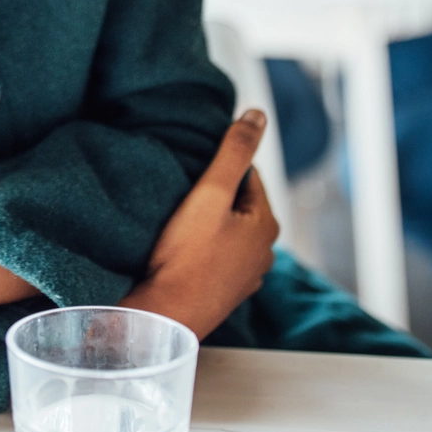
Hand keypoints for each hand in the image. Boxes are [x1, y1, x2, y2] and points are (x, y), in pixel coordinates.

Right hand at [122, 110, 278, 338]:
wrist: (165, 316)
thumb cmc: (186, 256)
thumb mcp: (209, 193)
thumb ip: (234, 152)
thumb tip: (257, 115)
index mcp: (266, 224)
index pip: (247, 176)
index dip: (217, 169)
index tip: (191, 174)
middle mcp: (264, 252)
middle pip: (237, 205)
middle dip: (213, 196)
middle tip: (180, 198)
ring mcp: (246, 277)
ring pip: (227, 232)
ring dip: (207, 224)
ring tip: (177, 223)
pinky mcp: (225, 293)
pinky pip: (216, 257)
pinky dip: (202, 250)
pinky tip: (180, 252)